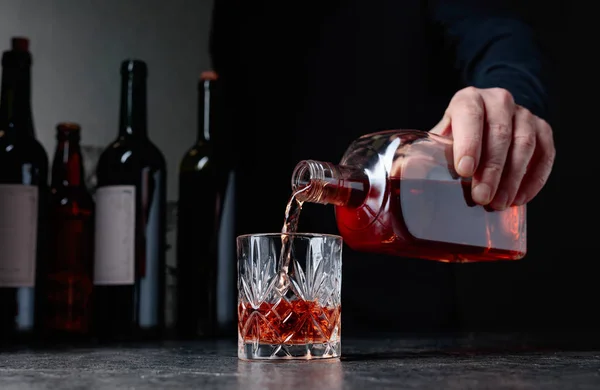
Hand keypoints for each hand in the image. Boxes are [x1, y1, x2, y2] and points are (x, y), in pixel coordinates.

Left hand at [431, 87, 555, 209]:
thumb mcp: (439, 137)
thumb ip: (423, 153)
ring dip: (513, 178)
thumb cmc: (457, 135)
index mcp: (468, 99)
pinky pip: (545, 153)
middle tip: (481, 198)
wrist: (486, 119)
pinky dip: (534, 178)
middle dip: (491, 169)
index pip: (470, 116)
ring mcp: (524, 113)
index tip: (464, 171)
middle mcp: (498, 101)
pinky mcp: (542, 129)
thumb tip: (396, 174)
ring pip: (525, 143)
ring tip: (499, 204)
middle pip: (500, 132)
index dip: (469, 143)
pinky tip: (520, 198)